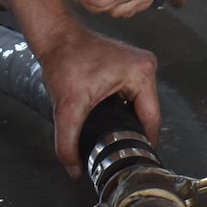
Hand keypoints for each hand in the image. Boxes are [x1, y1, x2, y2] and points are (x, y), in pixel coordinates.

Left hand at [30, 22, 160, 175]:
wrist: (55, 38)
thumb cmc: (64, 60)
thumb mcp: (66, 107)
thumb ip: (68, 142)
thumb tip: (74, 168)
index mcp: (142, 73)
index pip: (151, 120)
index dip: (142, 143)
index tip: (134, 159)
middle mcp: (146, 66)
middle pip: (146, 114)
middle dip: (132, 132)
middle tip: (118, 152)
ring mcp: (139, 65)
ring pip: (139, 106)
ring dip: (127, 120)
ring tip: (114, 136)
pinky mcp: (129, 66)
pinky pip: (132, 96)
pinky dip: (122, 109)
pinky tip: (110, 119)